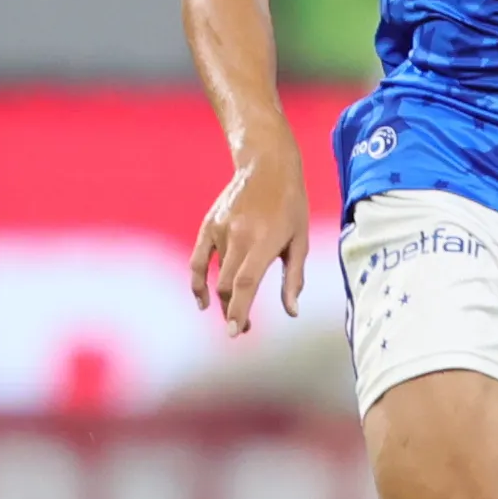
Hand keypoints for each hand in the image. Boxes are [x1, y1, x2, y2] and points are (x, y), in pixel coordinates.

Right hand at [190, 142, 310, 335]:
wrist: (267, 166)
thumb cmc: (291, 205)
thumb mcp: (301, 240)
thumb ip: (294, 278)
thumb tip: (292, 312)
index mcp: (264, 241)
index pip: (245, 283)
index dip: (239, 310)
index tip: (237, 332)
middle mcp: (238, 236)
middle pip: (226, 285)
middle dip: (232, 311)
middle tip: (245, 326)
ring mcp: (220, 230)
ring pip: (214, 276)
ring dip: (221, 299)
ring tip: (231, 312)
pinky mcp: (208, 226)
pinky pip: (197, 261)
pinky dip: (197, 283)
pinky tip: (203, 300)